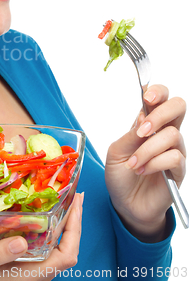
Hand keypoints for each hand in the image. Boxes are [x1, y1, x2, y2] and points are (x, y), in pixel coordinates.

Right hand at [0, 193, 83, 280]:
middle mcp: (32, 272)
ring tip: (64, 199)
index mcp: (28, 275)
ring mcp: (26, 268)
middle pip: (65, 248)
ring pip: (55, 246)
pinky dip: (48, 225)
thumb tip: (22, 240)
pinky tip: (41, 211)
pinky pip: (42, 243)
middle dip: (73, 221)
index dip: (75, 230)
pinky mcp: (18, 262)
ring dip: (63, 223)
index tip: (75, 204)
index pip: (65, 255)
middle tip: (74, 194)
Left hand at [105, 85, 185, 240]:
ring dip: (147, 149)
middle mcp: (164, 133)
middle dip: (160, 113)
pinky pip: (174, 157)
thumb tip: (144, 118)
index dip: (157, 92)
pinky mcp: (179, 169)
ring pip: (173, 135)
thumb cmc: (120, 174)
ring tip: (134, 163)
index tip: (146, 98)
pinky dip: (154, 163)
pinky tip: (143, 170)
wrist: (125, 203)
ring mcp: (174, 150)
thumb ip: (130, 134)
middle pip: (178, 106)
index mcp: (147, 123)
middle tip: (142, 130)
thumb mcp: (116, 151)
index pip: (161, 98)